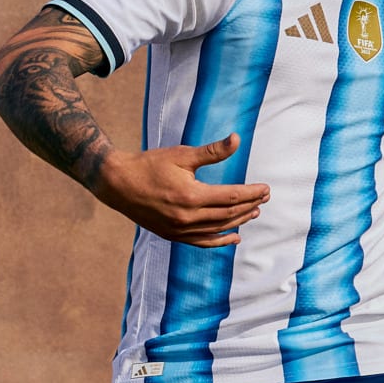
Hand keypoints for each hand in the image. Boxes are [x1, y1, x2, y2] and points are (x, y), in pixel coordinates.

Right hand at [92, 133, 269, 245]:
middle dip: (249, 205)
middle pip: (228, 214)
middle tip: (264, 198)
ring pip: (218, 229)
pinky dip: (220, 240)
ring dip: (238, 221)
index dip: (251, 193)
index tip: (265, 188)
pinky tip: (234, 236)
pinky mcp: (173, 235)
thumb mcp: (181, 155)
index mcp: (191, 196)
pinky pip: (203, 242)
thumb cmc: (149, 165)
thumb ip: (212, 152)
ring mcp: (180, 230)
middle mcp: (187, 217)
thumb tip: (236, 139)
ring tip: (253, 212)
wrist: (118, 184)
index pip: (231, 197)